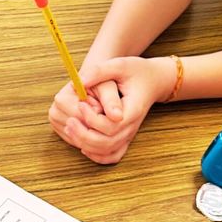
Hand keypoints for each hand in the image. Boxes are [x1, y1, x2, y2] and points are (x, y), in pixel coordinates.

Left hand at [50, 57, 174, 164]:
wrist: (153, 81)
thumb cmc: (135, 71)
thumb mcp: (119, 65)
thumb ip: (99, 72)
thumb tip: (79, 83)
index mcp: (132, 110)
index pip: (110, 125)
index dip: (91, 118)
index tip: (80, 103)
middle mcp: (131, 127)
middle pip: (106, 143)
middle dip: (83, 135)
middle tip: (69, 121)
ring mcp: (128, 134)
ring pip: (106, 151)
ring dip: (85, 144)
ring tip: (71, 128)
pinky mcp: (124, 138)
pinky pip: (112, 156)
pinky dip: (97, 155)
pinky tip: (82, 144)